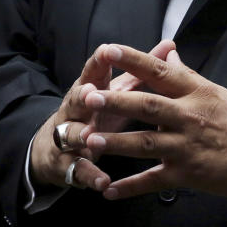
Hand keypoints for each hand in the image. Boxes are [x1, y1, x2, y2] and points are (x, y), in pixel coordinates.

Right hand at [29, 39, 175, 190]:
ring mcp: (68, 137)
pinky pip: (78, 170)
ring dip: (78, 135)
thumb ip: (142, 69)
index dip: (99, 60)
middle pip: (76, 99)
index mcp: (89, 88)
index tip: (107, 50)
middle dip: (82, 96)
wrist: (56, 147)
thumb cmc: (97, 111)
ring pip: (70, 134)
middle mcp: (74, 110)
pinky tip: (103, 182)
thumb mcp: (118, 89)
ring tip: (88, 137)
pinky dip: (90, 175)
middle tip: (90, 94)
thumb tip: (169, 44)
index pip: (93, 71)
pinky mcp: (68, 164)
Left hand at [79, 44, 226, 199]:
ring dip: (116, 143)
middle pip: (148, 106)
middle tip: (89, 98)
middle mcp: (190, 117)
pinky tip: (109, 190)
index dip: (134, 60)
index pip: (160, 72)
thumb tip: (166, 54)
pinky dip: (130, 187)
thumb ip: (185, 75)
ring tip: (89, 140)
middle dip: (116, 102)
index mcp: (196, 92)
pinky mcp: (187, 174)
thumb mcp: (214, 91)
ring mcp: (187, 147)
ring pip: (146, 144)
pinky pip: (153, 181)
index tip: (110, 50)